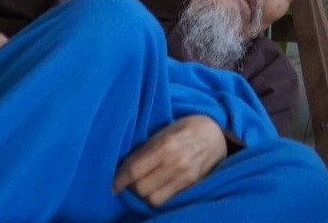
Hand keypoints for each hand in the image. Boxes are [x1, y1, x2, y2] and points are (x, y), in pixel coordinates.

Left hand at [113, 114, 229, 205]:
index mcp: (166, 146)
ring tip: (142, 187)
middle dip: (131, 188)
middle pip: (142, 188)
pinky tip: (156, 188)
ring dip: (144, 195)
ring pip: (154, 199)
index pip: (134, 170)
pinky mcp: (192, 186)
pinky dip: (158, 197)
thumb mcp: (164, 131)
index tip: (111, 185)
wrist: (216, 134)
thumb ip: (145, 149)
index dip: (119, 180)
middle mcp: (176, 163)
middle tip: (128, 183)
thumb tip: (122, 166)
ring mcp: (186, 177)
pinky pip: (168, 200)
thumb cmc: (186, 128)